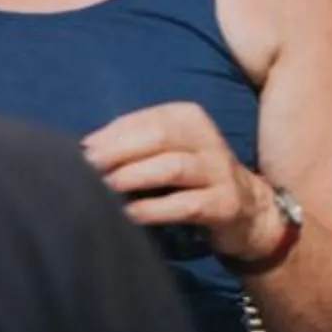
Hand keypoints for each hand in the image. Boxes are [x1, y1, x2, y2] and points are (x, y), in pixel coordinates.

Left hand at [82, 102, 285, 262]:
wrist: (248, 209)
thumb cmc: (193, 176)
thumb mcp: (170, 151)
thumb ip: (136, 144)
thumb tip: (87, 148)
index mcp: (189, 117)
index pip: (145, 119)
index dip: (111, 134)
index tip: (82, 150)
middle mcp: (208, 137)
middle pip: (158, 137)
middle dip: (119, 151)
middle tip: (88, 167)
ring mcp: (219, 171)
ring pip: (172, 167)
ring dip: (134, 177)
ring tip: (105, 188)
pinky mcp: (225, 204)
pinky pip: (186, 204)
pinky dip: (155, 209)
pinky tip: (131, 214)